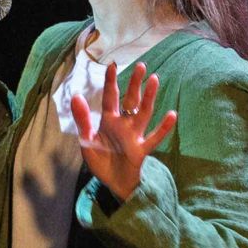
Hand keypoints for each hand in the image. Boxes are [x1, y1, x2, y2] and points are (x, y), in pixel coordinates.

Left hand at [68, 63, 178, 202]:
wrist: (112, 183)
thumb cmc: (101, 161)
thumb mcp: (87, 140)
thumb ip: (82, 119)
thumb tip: (76, 96)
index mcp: (109, 121)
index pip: (110, 97)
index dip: (111, 82)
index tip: (112, 65)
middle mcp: (124, 125)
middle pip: (131, 100)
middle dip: (134, 83)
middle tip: (141, 65)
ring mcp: (134, 136)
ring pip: (143, 113)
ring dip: (149, 97)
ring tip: (154, 80)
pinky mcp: (141, 150)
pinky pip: (154, 138)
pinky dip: (163, 128)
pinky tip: (172, 115)